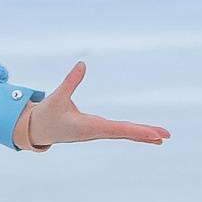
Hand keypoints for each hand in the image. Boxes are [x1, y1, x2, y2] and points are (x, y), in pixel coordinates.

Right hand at [19, 62, 168, 149]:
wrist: (36, 131)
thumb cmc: (46, 115)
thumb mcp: (57, 97)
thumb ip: (70, 81)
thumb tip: (82, 64)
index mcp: (89, 127)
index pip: (118, 129)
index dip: (136, 131)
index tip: (153, 134)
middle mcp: (96, 132)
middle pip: (125, 133)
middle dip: (145, 134)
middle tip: (165, 135)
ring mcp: (97, 132)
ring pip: (123, 133)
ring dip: (142, 134)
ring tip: (161, 137)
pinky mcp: (95, 129)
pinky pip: (118, 131)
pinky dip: (132, 132)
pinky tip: (143, 134)